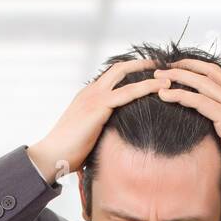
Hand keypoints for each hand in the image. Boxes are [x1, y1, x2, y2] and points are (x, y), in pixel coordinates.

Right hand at [28, 59, 164, 183]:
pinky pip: (128, 92)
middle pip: (119, 68)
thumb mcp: (88, 136)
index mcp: (87, 97)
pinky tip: (160, 88)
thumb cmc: (67, 152)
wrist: (51, 155)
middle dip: (142, 65)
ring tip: (169, 75)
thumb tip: (116, 139)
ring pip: (125, 75)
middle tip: (161, 66)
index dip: (130, 73)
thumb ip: (101, 130)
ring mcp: (94, 97)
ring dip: (149, 73)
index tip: (147, 74)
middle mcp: (90, 92)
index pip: (111, 77)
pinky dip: (146, 87)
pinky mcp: (99, 107)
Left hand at [152, 59, 220, 201]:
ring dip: (177, 77)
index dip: (196, 67)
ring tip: (158, 78)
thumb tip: (208, 130)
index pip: (217, 74)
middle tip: (162, 68)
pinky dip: (180, 96)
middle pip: (208, 72)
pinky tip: (165, 95)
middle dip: (184, 66)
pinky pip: (199, 102)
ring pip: (201, 83)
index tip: (178, 68)